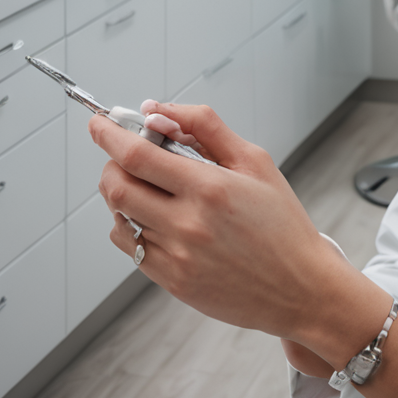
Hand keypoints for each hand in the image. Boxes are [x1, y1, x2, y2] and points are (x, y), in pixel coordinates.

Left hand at [92, 100, 380, 346]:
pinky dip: (131, 225)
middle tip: (126, 154)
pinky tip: (156, 216)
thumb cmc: (281, 221)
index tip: (99, 124)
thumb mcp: (255, 161)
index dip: (109, 136)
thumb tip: (159, 111)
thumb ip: (206, 129)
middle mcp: (186, 224)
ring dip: (123, 194)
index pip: (138, 156)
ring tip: (150, 186)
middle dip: (111, 163)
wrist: (297, 286)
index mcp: (210, 188)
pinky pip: (130, 248)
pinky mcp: (170, 282)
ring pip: (119, 218)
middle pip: (116, 188)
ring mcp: (174, 257)